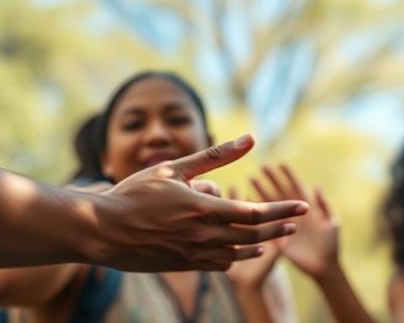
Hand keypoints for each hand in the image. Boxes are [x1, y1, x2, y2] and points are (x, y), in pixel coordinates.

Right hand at [94, 134, 307, 272]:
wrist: (101, 231)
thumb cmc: (136, 193)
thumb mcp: (176, 168)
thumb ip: (215, 155)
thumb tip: (250, 139)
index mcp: (202, 209)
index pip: (253, 213)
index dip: (281, 210)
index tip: (302, 205)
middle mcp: (201, 236)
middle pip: (252, 234)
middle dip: (280, 225)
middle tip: (299, 218)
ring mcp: (192, 254)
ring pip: (238, 251)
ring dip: (261, 242)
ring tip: (279, 233)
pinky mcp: (183, 265)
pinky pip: (219, 263)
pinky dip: (237, 255)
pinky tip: (245, 248)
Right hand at [252, 164, 338, 279]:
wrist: (325, 268)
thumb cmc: (332, 245)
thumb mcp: (332, 223)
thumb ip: (325, 206)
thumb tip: (316, 186)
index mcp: (308, 208)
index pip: (296, 187)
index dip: (288, 175)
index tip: (280, 163)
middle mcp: (294, 214)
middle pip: (281, 193)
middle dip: (272, 179)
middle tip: (262, 167)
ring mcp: (285, 225)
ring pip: (271, 205)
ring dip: (262, 192)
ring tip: (251, 179)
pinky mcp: (278, 238)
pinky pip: (265, 224)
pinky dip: (257, 214)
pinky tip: (248, 204)